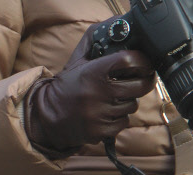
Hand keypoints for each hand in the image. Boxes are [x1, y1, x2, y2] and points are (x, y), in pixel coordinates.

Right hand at [24, 21, 155, 157]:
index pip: (128, 60)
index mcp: (93, 72)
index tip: (145, 63)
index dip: (141, 60)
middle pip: (140, 86)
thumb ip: (93, 42)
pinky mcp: (101, 131)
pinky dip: (119, 118)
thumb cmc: (67, 86)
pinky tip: (107, 114)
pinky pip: (124, 122)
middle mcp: (98, 93)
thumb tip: (113, 25)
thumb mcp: (77, 62)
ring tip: (114, 99)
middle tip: (143, 79)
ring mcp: (100, 114)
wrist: (47, 116)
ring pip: (132, 106)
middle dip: (144, 82)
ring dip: (128, 102)